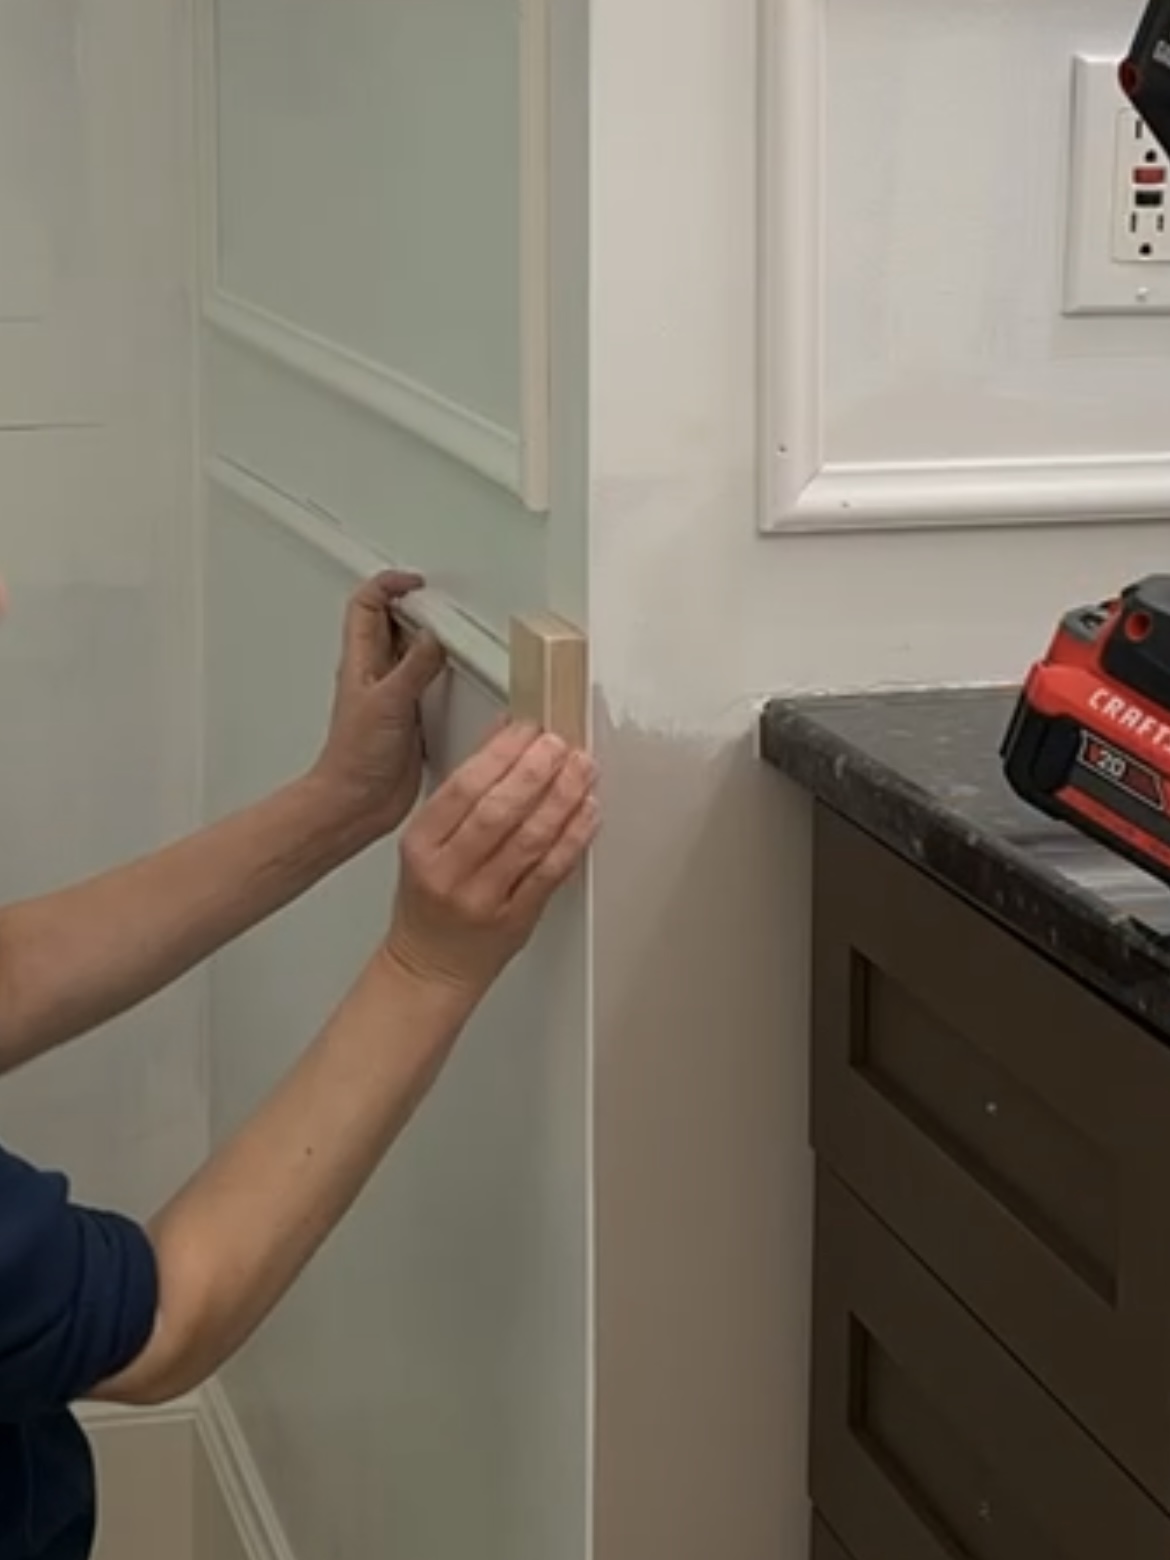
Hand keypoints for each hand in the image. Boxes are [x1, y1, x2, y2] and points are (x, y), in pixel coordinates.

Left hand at [312, 572, 445, 833]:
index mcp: (361, 661)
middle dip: (417, 607)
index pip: (367, 605)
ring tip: (456, 634)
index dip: (389, 585)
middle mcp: (377, 674)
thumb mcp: (388, 701)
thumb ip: (415, 666)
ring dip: (433, 640)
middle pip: (393, 623)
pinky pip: (429, 683)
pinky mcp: (412, 717)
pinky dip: (445, 672)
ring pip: (413, 652)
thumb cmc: (356, 758)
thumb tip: (436, 638)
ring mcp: (395, 695)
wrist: (358, 802)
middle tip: (444, 606)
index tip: (418, 583)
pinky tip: (460, 675)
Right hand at [385, 722, 598, 997]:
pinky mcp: (516, 920)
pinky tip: (588, 812)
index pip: (464, 788)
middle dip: (536, 771)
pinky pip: (551, 873)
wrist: (430, 966)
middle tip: (561, 744)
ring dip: (563, 798)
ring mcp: (484, 899)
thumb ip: (463, 791)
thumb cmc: (429, 901)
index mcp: (422, 845)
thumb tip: (502, 737)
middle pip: (499, 811)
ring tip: (581, 769)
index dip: (501, 753)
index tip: (527, 729)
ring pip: (530, 840)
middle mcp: (450, 872)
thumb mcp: (428, 841)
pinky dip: (574, 838)